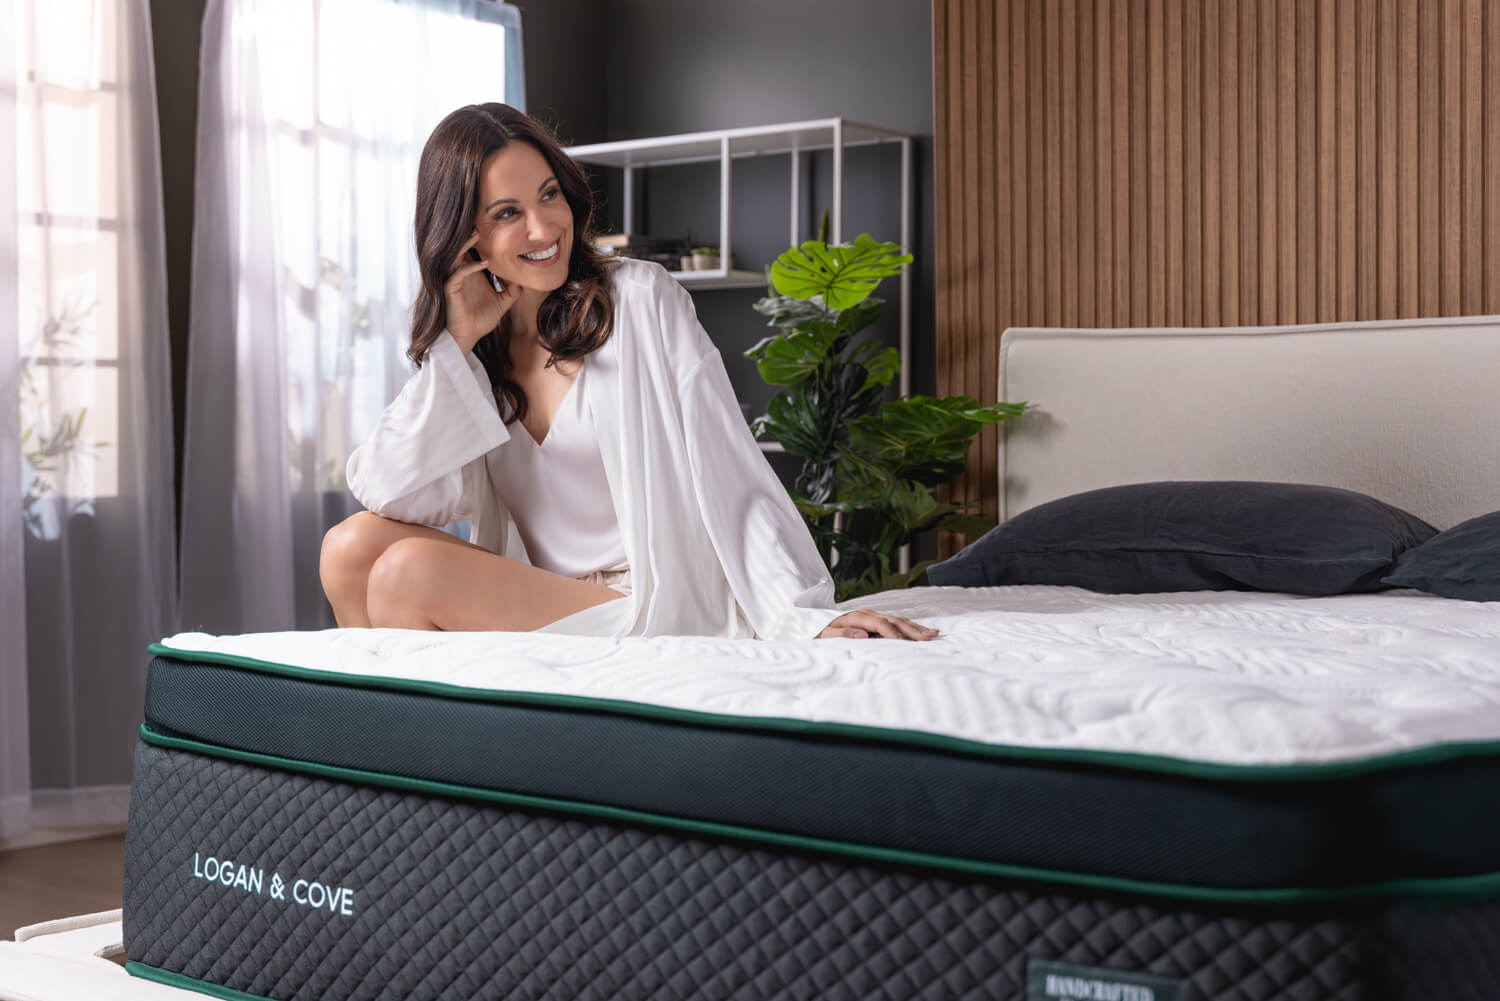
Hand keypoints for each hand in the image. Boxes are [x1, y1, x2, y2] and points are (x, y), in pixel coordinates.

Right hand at [446, 231, 519, 352]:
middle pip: (461, 248)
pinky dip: (469, 268)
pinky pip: (457, 274)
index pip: (472, 250)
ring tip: (477, 235)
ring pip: (454, 256)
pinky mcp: (450, 290)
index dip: (480, 240)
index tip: (494, 228)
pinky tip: (483, 264)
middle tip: (481, 223)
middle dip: (469, 235)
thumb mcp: (501, 304)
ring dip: (465, 245)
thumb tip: (523, 281)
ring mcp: (454, 280)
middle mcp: (461, 274)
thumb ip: (512, 292)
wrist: (467, 337)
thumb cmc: (479, 321)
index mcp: (471, 273)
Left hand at [817, 610, 938, 639]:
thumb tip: (863, 635)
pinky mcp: (878, 621)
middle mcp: (869, 615)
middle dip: (912, 629)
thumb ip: (844, 635)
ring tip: (933, 634)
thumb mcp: (827, 635)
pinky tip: (923, 632)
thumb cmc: (822, 633)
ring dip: (916, 628)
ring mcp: (875, 616)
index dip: (892, 633)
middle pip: (894, 621)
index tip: (904, 642)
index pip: (880, 625)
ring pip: (899, 621)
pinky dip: (911, 627)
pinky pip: (898, 623)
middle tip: (929, 637)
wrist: (818, 625)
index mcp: (858, 617)